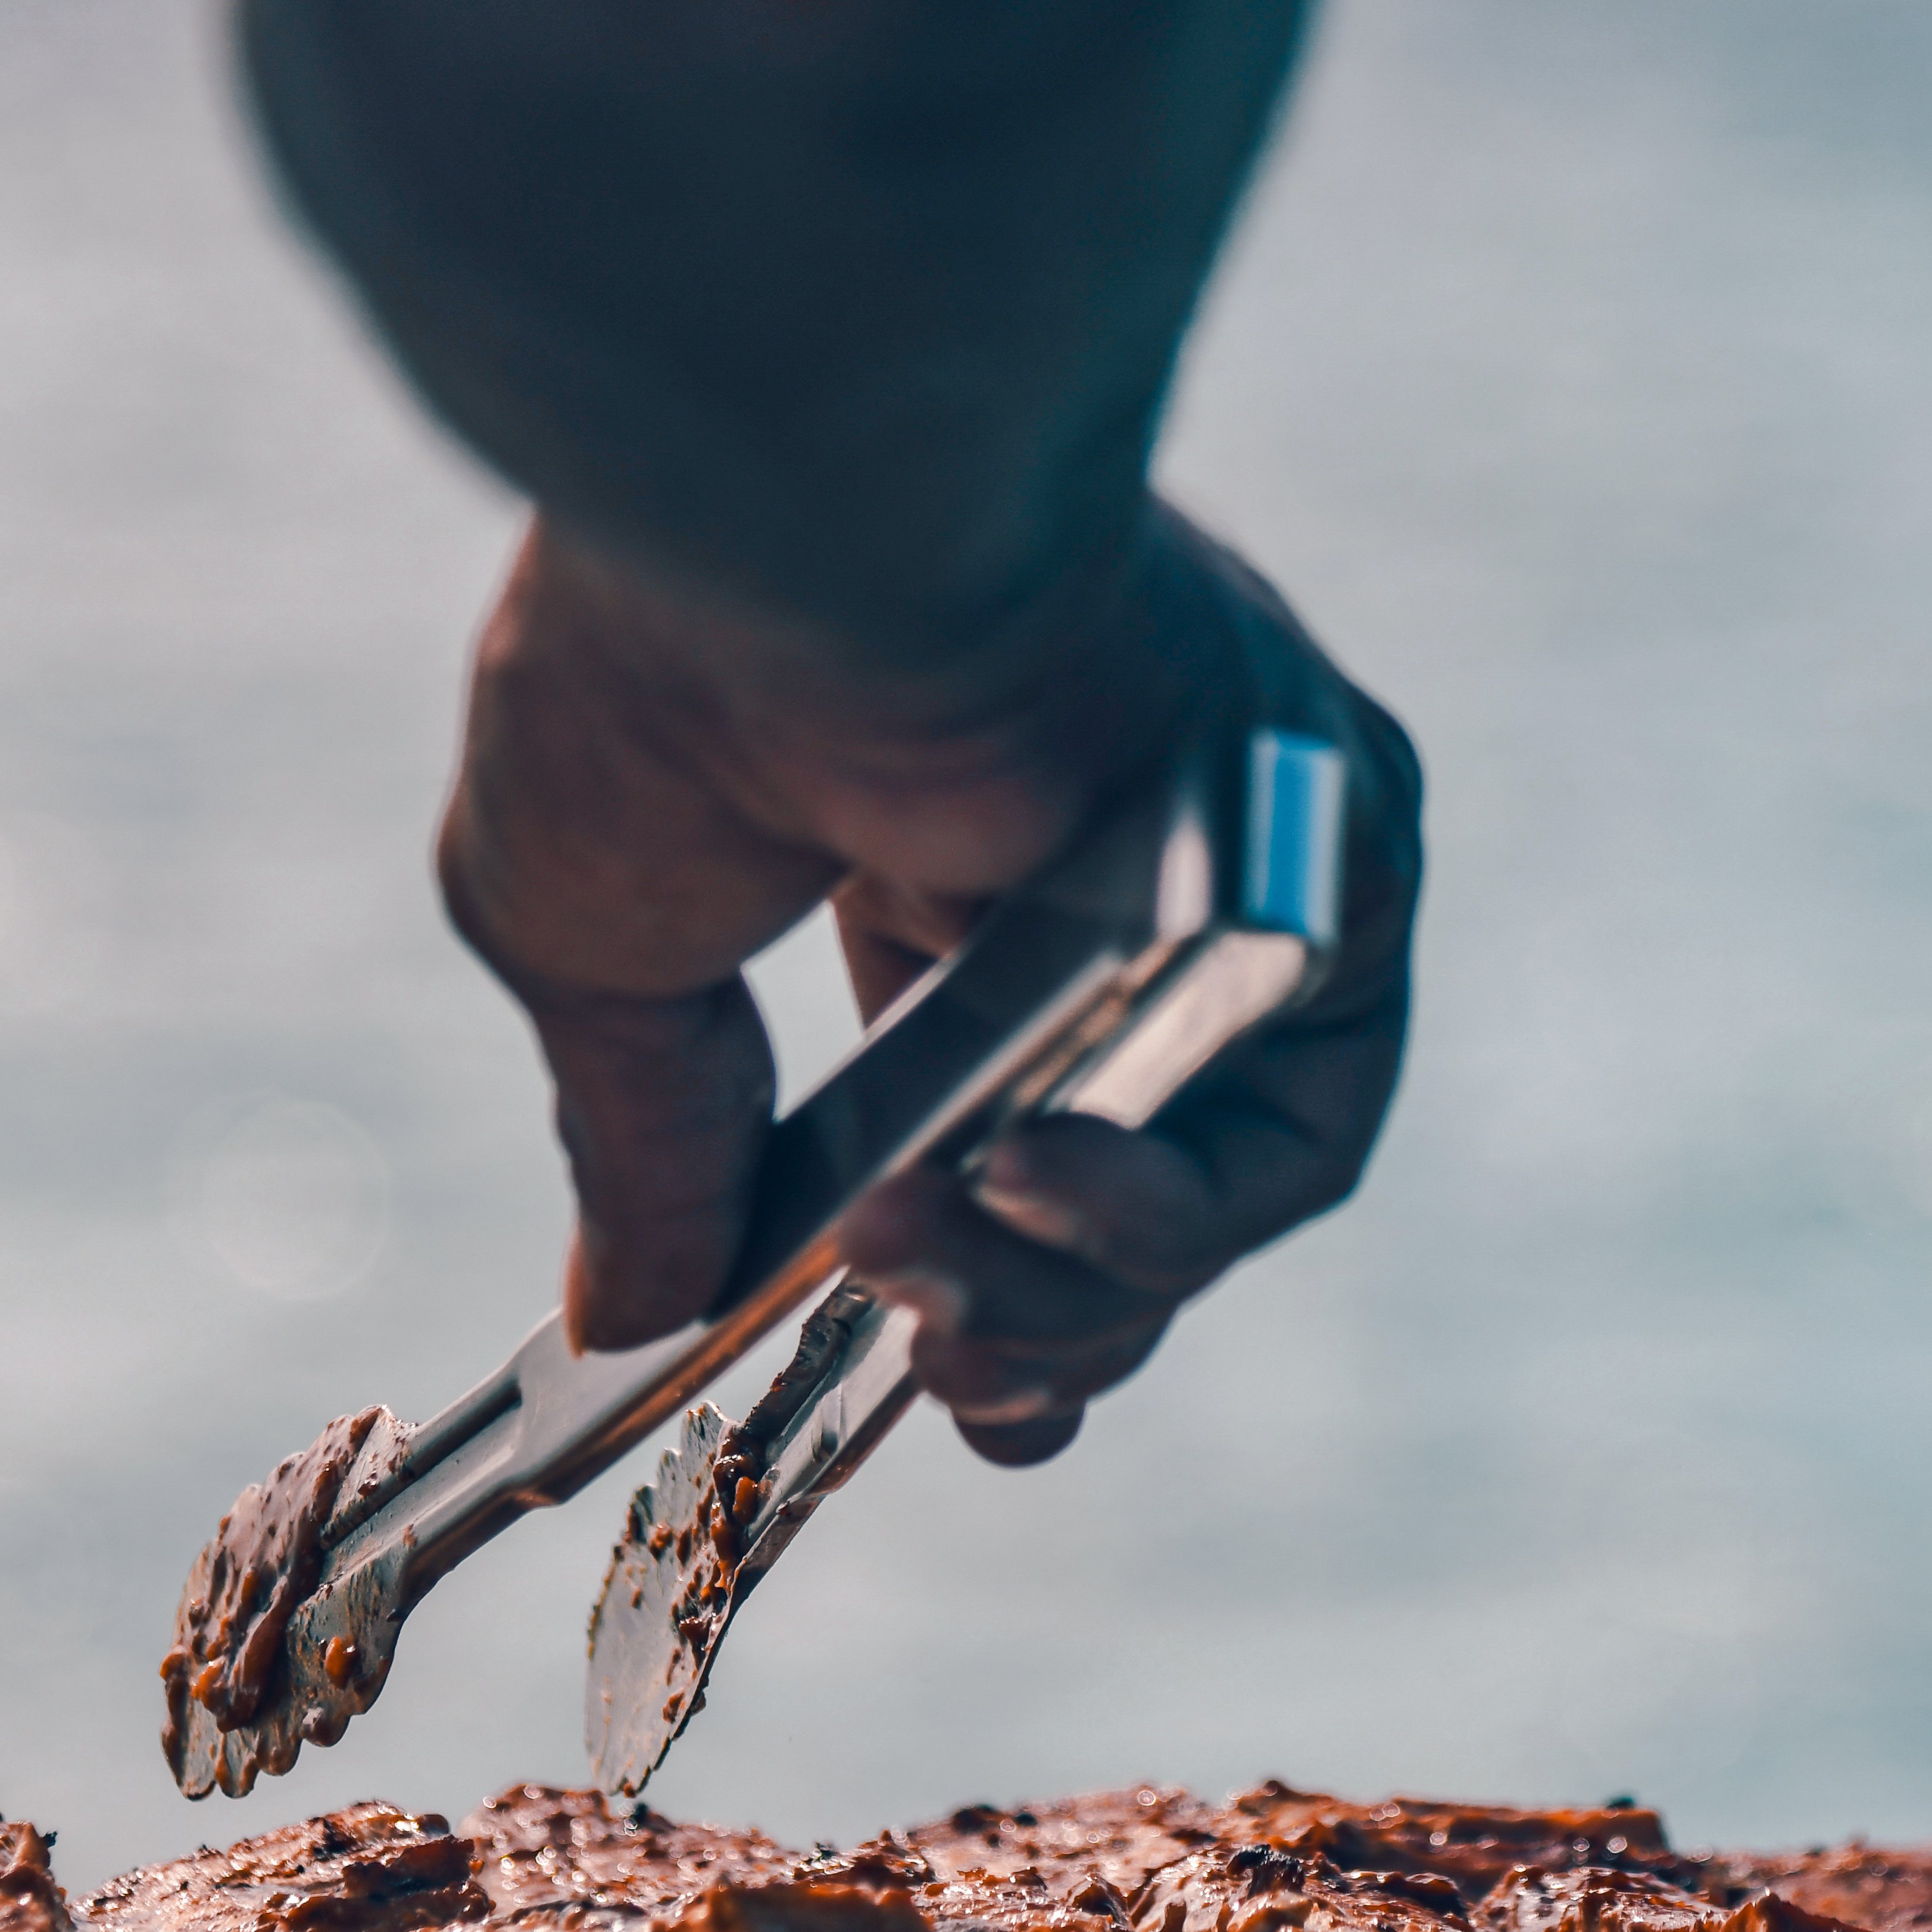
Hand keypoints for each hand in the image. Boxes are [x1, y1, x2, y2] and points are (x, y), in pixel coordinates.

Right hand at [436, 502, 1419, 1463]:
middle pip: (1119, 1197)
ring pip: (1210, 1191)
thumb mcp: (597, 950)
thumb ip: (641, 1141)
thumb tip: (622, 1318)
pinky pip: (1294, 1124)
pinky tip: (1031, 1184)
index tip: (904, 1390)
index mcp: (941, 855)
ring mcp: (1235, 864)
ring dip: (1070, 1286)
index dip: (969, 1291)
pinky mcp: (1334, 865)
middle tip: (921, 1359)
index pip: (998, 1122)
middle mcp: (1112, 858)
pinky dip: (1167, 1208)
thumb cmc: (655, 685)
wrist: (785, 541)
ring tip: (932, 1274)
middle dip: (1016, 1323)